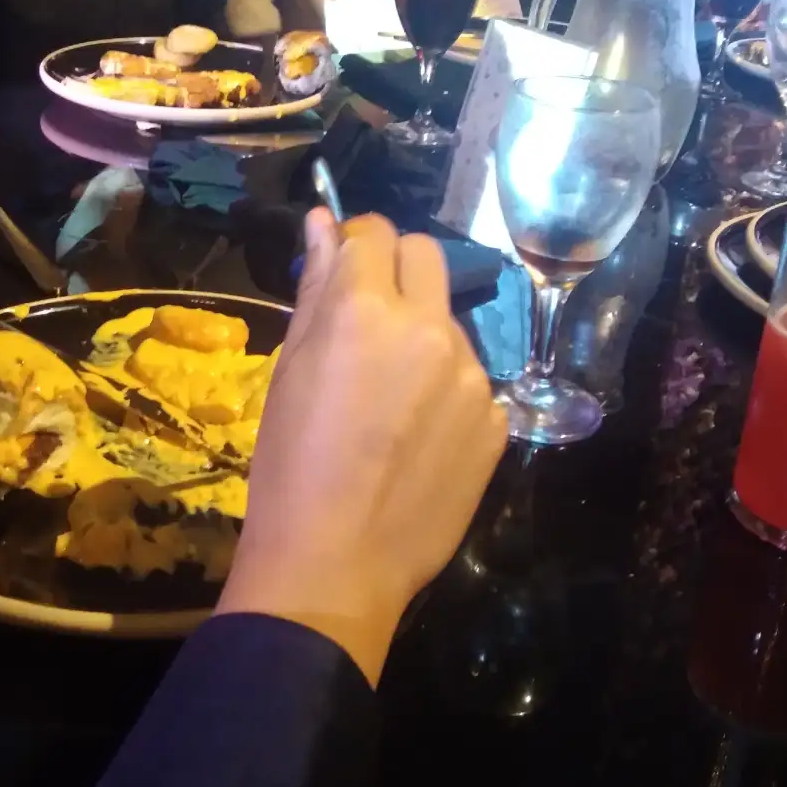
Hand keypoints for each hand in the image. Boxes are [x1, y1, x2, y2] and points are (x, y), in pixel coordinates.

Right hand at [217, 211, 507, 684]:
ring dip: (423, 338)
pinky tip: (417, 440)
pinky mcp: (497, 421)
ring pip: (451, 324)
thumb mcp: (289, 370)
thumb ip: (315, 287)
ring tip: (389, 402)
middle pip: (427, 256)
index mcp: (365, 310)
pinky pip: (473, 382)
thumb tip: (323, 222)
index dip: (354, 242)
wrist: (335, 563)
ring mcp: (472, 376)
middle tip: (368, 318)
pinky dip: (448, 394)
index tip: (344, 268)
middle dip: (397, 271)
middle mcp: (429, 328)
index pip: (373, 233)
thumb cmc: (290, 465)